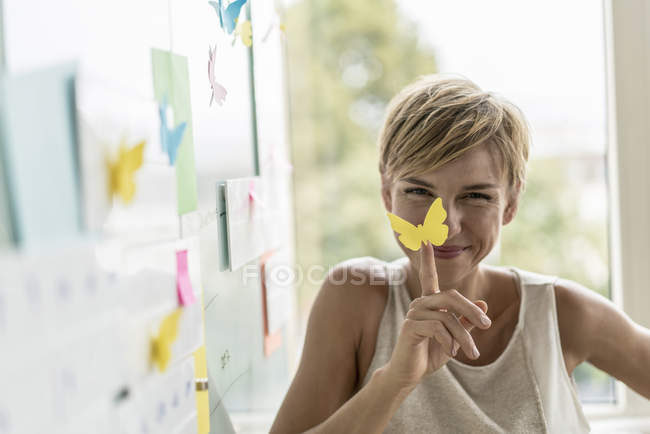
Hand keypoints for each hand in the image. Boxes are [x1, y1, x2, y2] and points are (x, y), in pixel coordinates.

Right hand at [384, 241, 490, 389]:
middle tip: (487, 326)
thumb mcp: (454, 338)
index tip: (425, 238)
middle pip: (450, 296)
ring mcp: (414, 313)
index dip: (427, 257)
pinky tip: (451, 353)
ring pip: (448, 316)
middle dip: (471, 310)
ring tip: (471, 353)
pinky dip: (450, 341)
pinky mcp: (411, 326)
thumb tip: (483, 303)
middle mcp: (420, 303)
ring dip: (464, 336)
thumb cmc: (429, 354)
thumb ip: (466, 321)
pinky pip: (439, 327)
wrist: (409, 374)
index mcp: (429, 302)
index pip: (429, 275)